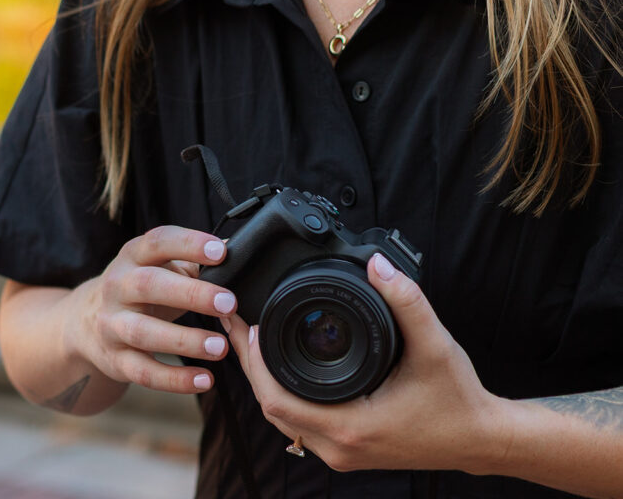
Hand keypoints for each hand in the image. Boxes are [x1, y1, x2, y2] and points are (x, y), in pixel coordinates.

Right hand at [71, 226, 236, 394]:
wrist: (86, 322)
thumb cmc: (141, 288)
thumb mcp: (159, 266)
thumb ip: (194, 260)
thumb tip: (237, 249)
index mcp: (133, 255)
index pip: (158, 241)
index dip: (189, 244)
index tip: (221, 252)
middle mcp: (117, 286)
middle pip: (150, 285)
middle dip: (191, 294)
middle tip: (228, 303)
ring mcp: (112, 324)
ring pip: (144, 332)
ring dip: (185, 340)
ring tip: (220, 347)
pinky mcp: (115, 360)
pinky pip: (144, 372)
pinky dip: (174, 379)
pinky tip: (204, 379)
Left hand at [224, 254, 506, 473]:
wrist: (479, 439)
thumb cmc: (457, 399)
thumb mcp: (435, 344)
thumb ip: (406, 300)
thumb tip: (377, 263)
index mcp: (350, 427)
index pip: (277, 400)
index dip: (254, 361)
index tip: (247, 321)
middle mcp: (338, 448)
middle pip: (271, 409)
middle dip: (249, 363)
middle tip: (237, 320)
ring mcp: (341, 453)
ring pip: (284, 419)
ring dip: (264, 379)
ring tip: (252, 336)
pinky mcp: (348, 449)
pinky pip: (301, 423)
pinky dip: (285, 393)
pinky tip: (282, 364)